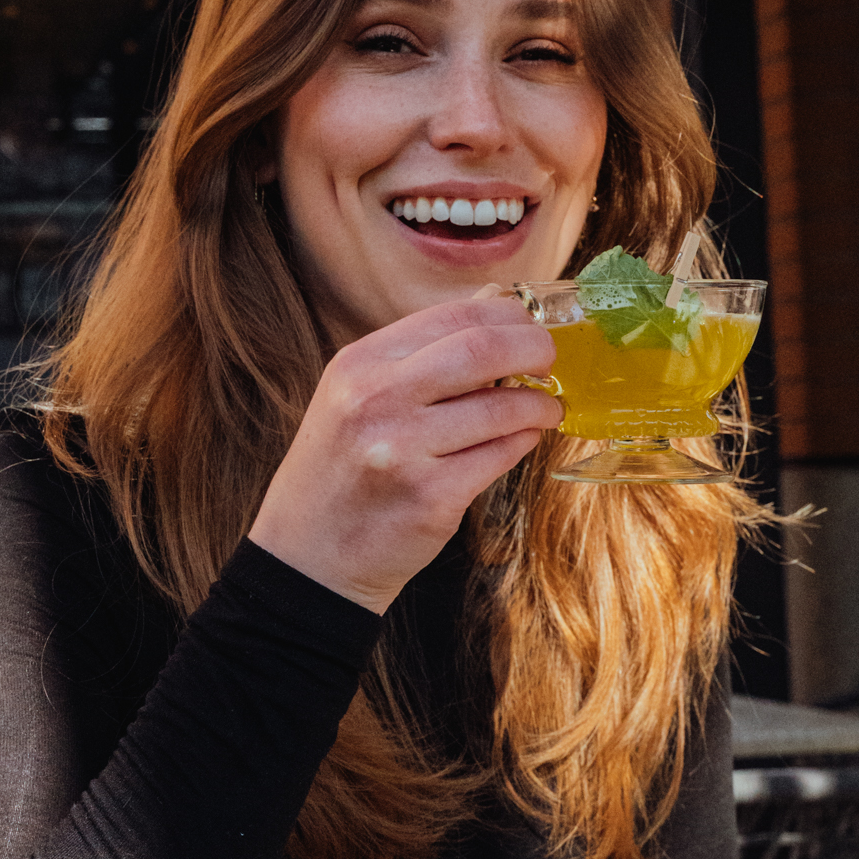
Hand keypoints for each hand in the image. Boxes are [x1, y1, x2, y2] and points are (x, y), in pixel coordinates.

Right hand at [248, 296, 560, 612]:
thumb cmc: (341, 470)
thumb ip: (421, 354)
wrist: (308, 555)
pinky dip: (523, 442)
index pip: (452, 315)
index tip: (529, 328)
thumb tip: (497, 302)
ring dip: (538, 404)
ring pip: (502, 407)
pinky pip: (501, 455)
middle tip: (550, 359)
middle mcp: (376, 400)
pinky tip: (522, 440)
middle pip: (482, 348)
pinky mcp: (431, 497)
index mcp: (359, 364)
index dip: (507, 315)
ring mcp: (403, 450)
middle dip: (535, 348)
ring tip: (543, 408)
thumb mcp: (357, 396)